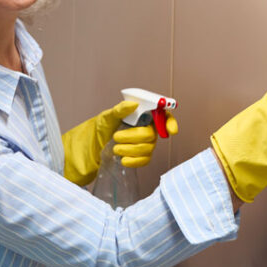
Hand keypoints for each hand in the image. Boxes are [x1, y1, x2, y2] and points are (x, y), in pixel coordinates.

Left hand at [61, 101, 177, 185]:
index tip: (171, 131)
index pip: (163, 116)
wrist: (95, 146)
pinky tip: (122, 159)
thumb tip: (133, 105)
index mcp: (143, 116)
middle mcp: (148, 129)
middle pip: (150, 135)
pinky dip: (132, 161)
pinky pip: (144, 161)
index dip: (169, 122)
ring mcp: (147, 144)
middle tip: (116, 137)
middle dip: (132, 137)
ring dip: (128, 149)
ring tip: (115, 148)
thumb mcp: (107, 116)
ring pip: (146, 149)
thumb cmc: (103, 128)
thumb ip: (120, 109)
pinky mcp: (142, 157)